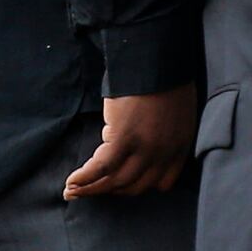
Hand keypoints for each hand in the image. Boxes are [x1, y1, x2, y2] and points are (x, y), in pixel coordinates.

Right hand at [66, 86, 198, 197]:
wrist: (157, 59)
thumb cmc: (165, 76)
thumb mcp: (178, 110)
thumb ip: (166, 130)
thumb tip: (143, 137)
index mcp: (180, 146)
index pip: (160, 182)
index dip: (138, 186)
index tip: (121, 186)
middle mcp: (164, 153)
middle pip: (135, 186)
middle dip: (111, 190)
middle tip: (93, 190)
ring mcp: (144, 148)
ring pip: (115, 181)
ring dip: (92, 189)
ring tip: (74, 191)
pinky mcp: (123, 139)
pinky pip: (100, 167)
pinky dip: (84, 178)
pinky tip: (72, 182)